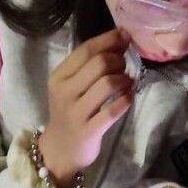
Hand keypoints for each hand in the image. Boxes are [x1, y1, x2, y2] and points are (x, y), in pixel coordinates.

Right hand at [39, 28, 132, 187]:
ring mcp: (76, 113)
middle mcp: (65, 93)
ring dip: (124, 79)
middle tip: (123, 66)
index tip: (125, 36)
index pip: (86, 49)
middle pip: (99, 63)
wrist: (59, 152)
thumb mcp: (68, 87)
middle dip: (118, 60)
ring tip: (126, 82)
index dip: (109, 39)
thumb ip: (87, 66)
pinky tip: (128, 97)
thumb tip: (119, 41)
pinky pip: (113, 110)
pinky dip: (126, 100)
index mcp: (59, 77)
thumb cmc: (68, 113)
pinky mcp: (89, 131)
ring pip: (108, 84)